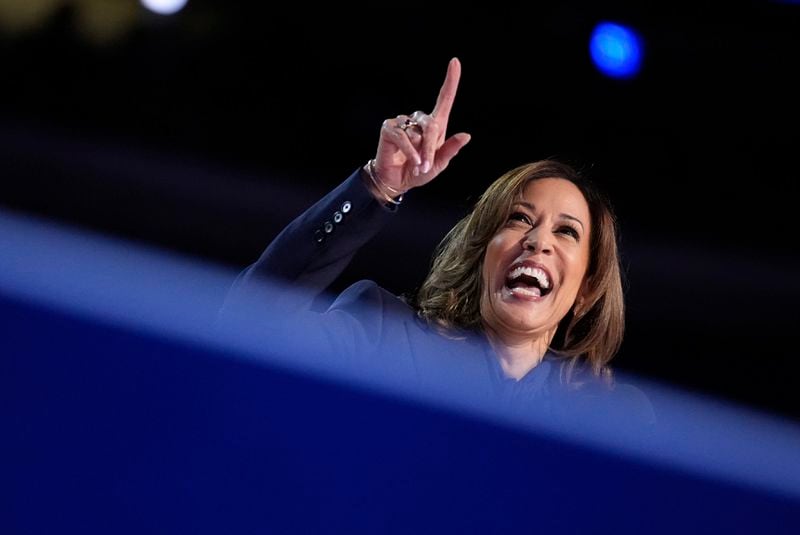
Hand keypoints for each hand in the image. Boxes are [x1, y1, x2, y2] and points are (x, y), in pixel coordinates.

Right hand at [371, 58, 470, 193]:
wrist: (397, 181)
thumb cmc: (418, 171)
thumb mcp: (439, 166)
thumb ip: (450, 150)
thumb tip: (466, 135)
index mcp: (435, 126)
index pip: (444, 99)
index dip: (451, 81)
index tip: (455, 62)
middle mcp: (418, 120)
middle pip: (431, 124)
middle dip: (431, 148)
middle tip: (427, 166)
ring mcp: (402, 122)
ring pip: (417, 133)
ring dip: (420, 152)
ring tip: (418, 165)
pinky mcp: (389, 128)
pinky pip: (403, 137)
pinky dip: (409, 151)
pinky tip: (411, 161)